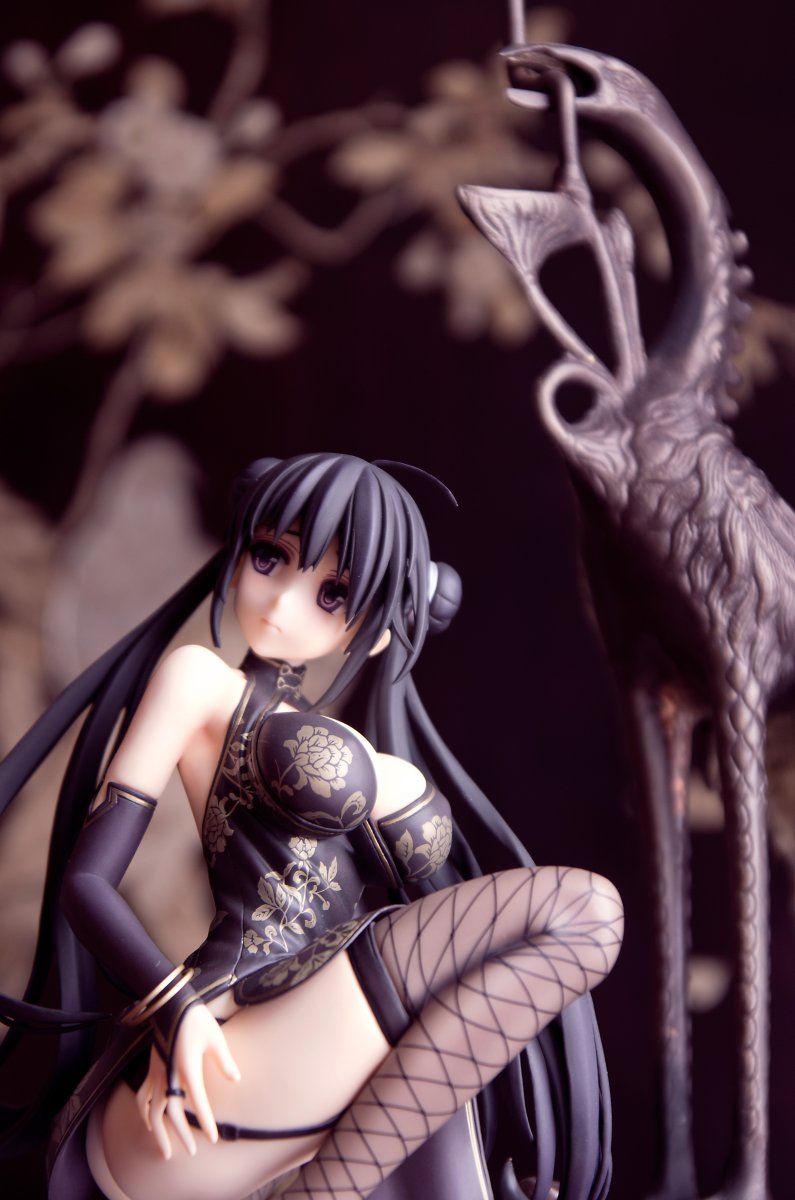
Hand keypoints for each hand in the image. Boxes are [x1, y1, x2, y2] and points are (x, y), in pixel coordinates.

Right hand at [136, 1003, 240, 1159]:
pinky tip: (148, 1122)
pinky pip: (143, 1096)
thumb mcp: (215, 1037)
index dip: (205, 1121)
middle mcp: (168, 1074)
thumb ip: (224, 1060)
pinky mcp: (152, 1068)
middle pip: (171, 1112)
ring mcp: (157, 1072)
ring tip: (165, 1150)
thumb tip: (235, 1079)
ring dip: (158, 1132)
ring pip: (152, 1110)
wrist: (170, 1002)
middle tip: (192, 1152)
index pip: (197, 1102)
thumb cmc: (195, 1018)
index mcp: (187, 1067)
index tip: (212, 1138)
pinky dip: (144, 1112)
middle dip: (181, 1135)